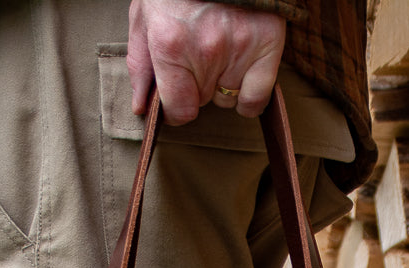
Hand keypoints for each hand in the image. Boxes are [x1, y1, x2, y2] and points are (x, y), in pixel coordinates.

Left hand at [128, 0, 285, 123]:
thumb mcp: (145, 17)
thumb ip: (141, 66)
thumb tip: (142, 107)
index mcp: (170, 45)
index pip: (179, 110)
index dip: (176, 109)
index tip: (177, 99)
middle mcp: (206, 51)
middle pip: (204, 101)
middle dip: (198, 86)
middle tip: (198, 54)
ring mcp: (240, 48)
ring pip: (228, 99)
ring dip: (222, 85)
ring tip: (219, 53)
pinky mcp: (267, 43)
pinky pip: (256, 98)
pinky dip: (249, 96)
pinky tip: (241, 77)